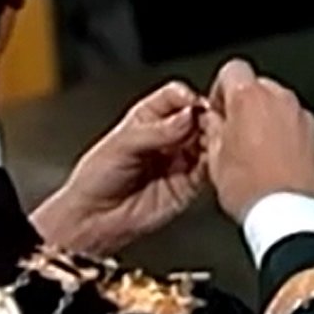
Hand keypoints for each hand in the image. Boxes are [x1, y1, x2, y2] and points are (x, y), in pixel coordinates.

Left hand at [30, 81, 207, 255]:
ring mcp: (181, 159)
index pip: (176, 96)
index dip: (187, 98)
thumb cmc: (96, 177)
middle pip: (198, 117)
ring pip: (209, 141)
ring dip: (215, 140)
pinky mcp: (190, 184)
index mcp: (147, 117)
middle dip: (206, 119)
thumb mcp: (122, 145)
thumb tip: (188, 116)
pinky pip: (211, 170)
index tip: (194, 105)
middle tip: (208, 124)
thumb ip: (157, 131)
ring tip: (211, 142)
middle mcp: (168, 136)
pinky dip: (218, 164)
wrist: (95, 217)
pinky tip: (214, 160)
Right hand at [202, 58, 313, 223]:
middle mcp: (280, 100)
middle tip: (231, 132)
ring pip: (277, 105)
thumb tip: (211, 119)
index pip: (233, 69)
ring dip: (265, 118)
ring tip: (251, 150)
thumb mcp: (213, 156)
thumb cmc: (251, 187)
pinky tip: (271, 160)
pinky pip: (293, 125)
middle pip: (257, 86)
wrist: (290, 216)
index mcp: (249, 97)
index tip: (217, 111)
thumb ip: (211, 128)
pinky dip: (283, 134)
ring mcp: (301, 118)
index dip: (220, 89)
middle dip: (244, 104)